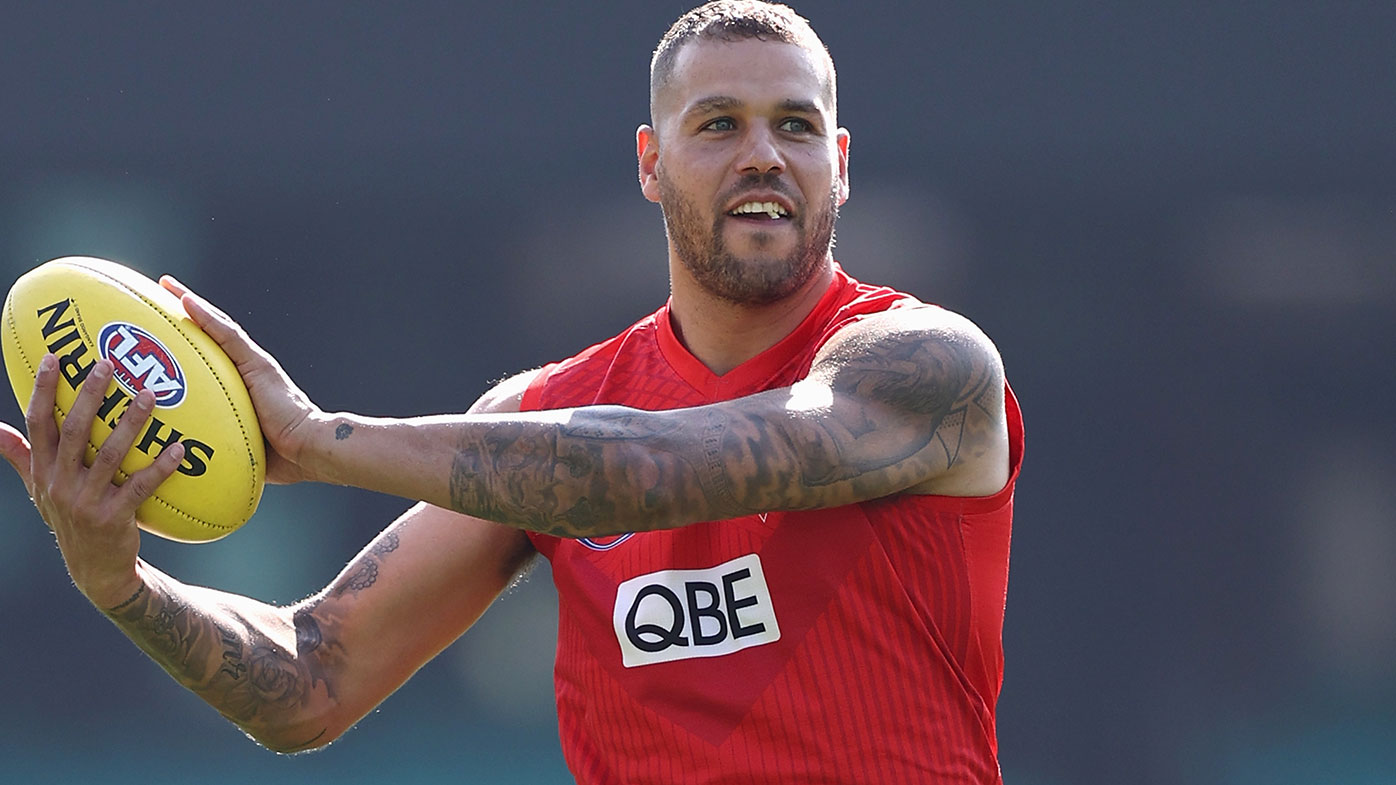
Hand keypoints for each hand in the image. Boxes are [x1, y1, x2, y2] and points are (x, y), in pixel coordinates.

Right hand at [0, 355, 184, 608]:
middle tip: (107, 364)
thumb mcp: (39, 490)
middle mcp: (59, 483)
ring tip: (150, 395)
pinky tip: (179, 449)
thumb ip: (21, 456)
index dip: (42, 389)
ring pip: (109, 455)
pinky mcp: (114, 518)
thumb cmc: (69, 519)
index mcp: (43, 471)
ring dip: (130, 423)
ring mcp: (86, 502)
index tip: (52, 356)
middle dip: (88, 395)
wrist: (95, 570)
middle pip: (73, 431)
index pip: (37, 423)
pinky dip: (160, 468)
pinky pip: (140, 487)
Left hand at [159, 276, 323, 484]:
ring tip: (167, 286)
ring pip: (216, 327)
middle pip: (212, 333)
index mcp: (242, 386)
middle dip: (187, 312)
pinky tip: (184, 301)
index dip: (191, 337)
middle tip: (160, 293)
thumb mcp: (238, 447)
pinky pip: (225, 334)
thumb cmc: (283, 457)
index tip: (167, 325)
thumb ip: (217, 446)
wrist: (310, 448)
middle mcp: (247, 369)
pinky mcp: (257, 364)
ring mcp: (253, 363)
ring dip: (191, 304)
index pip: (212, 355)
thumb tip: (188, 466)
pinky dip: (205, 316)